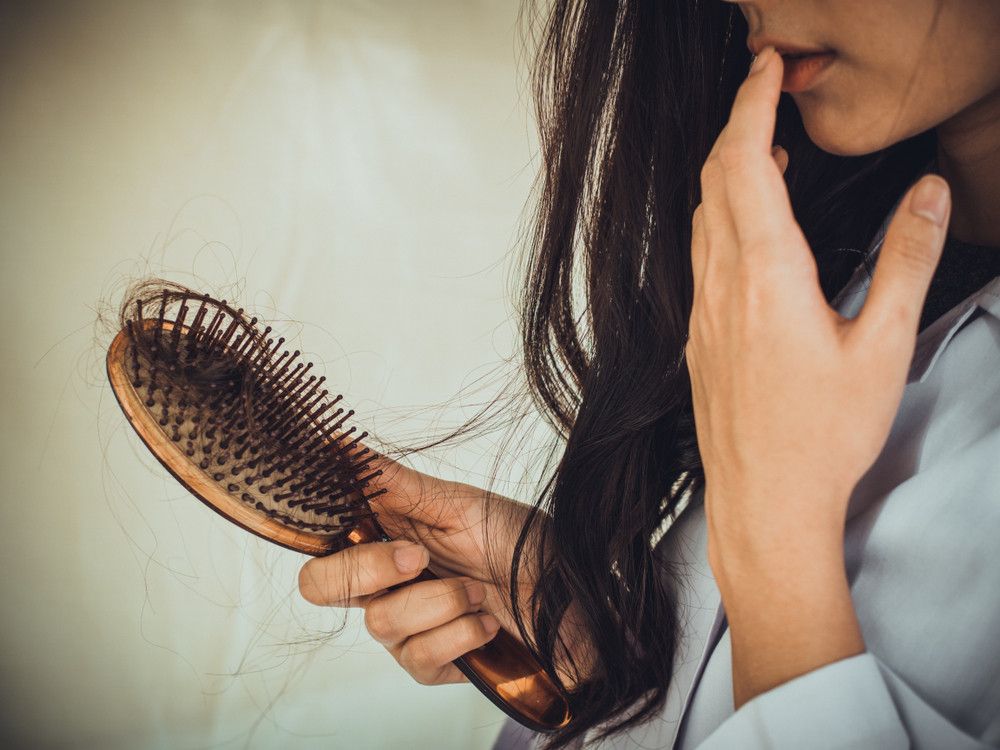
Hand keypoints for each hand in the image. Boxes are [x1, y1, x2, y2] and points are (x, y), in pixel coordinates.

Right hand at [297, 455, 534, 685]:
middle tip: (417, 556)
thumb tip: (339, 444)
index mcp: (387, 535)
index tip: (357, 516)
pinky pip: (419, 655)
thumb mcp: (459, 504)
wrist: (578, 596)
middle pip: (321, 586)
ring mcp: (406, 627)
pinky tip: (488, 622)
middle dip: (367, 569)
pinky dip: (460, 632)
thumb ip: (395, 484)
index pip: (322, 539)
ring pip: (380, 621)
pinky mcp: (432, 665)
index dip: (317, 530)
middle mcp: (386, 583)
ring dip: (441, 600)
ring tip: (479, 589)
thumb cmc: (522, 544)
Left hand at [686, 46, 949, 702]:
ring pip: (701, 216)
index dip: (751, 104)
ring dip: (728, 170)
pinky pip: (700, 255)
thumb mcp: (883, 346)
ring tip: (766, 145)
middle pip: (714, 179)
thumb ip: (908, 261)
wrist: (762, 502)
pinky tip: (748, 227)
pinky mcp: (699, 338)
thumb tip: (929, 194)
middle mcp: (721, 286)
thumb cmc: (821, 438)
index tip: (767, 68)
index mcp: (766, 275)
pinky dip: (720, 216)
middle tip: (769, 91)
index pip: (744, 162)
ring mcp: (702, 313)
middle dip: (739, 123)